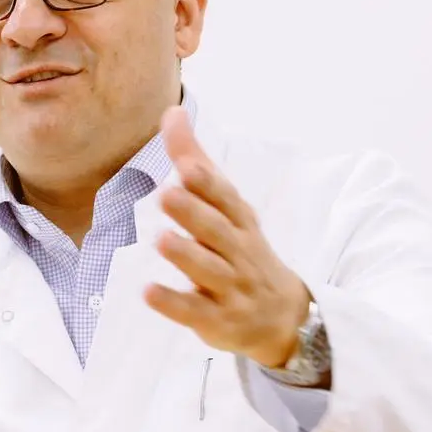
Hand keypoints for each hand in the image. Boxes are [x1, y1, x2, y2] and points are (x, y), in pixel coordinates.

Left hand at [143, 107, 309, 367]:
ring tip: (161, 239)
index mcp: (239, 220)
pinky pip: (194, 311)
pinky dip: (172, 303)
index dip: (207, 183)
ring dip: (186, 255)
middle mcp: (237, 251)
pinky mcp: (216, 320)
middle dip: (193, 213)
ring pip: (208, 270)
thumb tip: (172, 111)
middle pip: (216, 230)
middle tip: (166, 195)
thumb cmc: (243, 249)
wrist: (283, 315)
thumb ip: (195, 160)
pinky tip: (148, 292)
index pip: (225, 198)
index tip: (188, 166)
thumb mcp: (227, 205)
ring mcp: (229, 287)